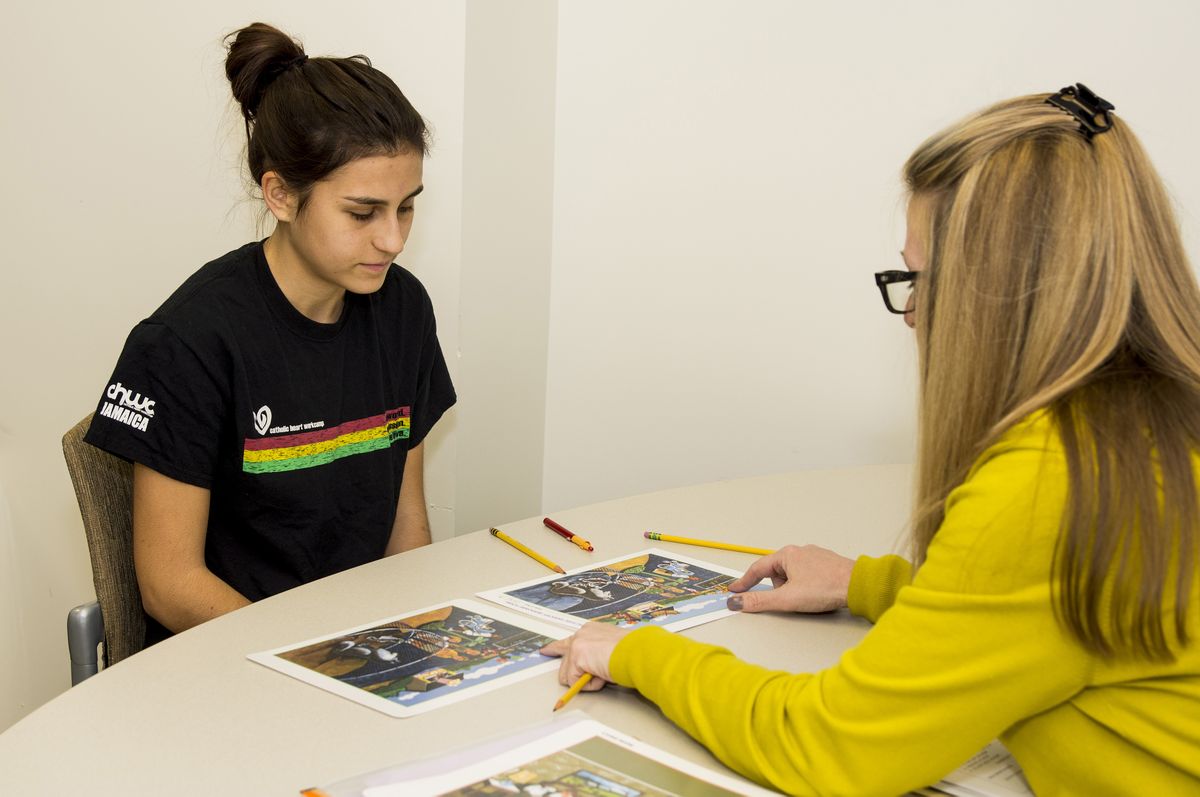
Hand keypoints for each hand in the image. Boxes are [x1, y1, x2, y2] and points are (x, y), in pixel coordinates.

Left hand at [540, 621, 630, 689]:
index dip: (556, 648)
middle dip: (571, 672)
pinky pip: (575, 682)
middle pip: (563, 659)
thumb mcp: (612, 651)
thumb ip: (596, 656)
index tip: (545, 650)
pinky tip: (603, 676)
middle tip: (582, 676)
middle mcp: (582, 634)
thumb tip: (592, 672)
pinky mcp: (576, 657)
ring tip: (604, 674)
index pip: (569, 640)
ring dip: (585, 680)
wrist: (637, 652)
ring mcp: (577, 644)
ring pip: (567, 674)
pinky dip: (590, 685)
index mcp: (591, 630)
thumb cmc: (632, 652)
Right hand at [726, 544, 854, 613]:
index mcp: (787, 555)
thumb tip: (737, 602)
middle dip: (780, 589)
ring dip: (794, 588)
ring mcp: (814, 556)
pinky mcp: (826, 564)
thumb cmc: (826, 588)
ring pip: (793, 575)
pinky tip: (818, 593)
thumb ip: (760, 601)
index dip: (745, 582)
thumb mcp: (787, 598)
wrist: (858, 586)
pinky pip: (807, 575)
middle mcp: (800, 551)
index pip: (758, 569)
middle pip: (776, 573)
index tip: (735, 590)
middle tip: (791, 600)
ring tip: (810, 597)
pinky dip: (807, 585)